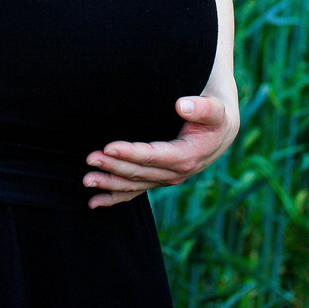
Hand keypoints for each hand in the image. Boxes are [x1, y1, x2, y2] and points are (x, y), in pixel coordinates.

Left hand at [82, 94, 239, 208]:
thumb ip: (203, 108)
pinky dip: (115, 197)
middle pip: (140, 172)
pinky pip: (135, 191)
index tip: (109, 147)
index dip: (131, 153)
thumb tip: (182, 105)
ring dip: (109, 183)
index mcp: (187, 156)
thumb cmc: (216, 116)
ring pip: (134, 184)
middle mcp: (176, 173)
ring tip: (87, 180)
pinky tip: (94, 202)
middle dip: (113, 167)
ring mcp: (166, 179)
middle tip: (90, 158)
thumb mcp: (217, 110)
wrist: (222, 130)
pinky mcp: (158, 179)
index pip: (154, 156)